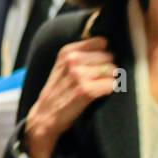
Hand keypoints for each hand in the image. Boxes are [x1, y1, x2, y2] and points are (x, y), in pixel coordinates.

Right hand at [23, 37, 114, 157]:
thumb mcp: (64, 65)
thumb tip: (108, 46)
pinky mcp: (86, 90)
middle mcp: (72, 60)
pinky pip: (111, 84)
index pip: (102, 42)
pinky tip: (98, 94)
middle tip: (96, 78)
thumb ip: (82, 53)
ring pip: (112, 70)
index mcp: (67, 51)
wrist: (45, 115)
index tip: (99, 62)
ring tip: (96, 86)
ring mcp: (78, 75)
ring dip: (109, 79)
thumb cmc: (59, 89)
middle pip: (109, 56)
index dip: (104, 52)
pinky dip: (109, 90)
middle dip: (107, 67)